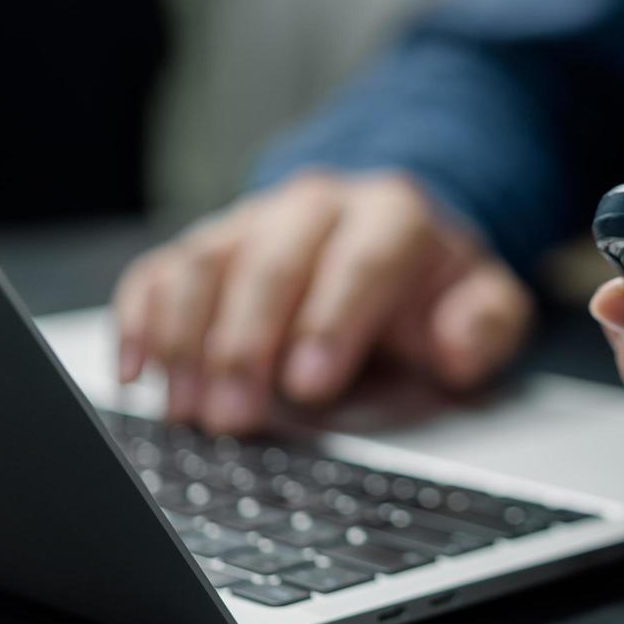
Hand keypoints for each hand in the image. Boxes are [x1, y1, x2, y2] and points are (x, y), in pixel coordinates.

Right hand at [114, 170, 533, 433]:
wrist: (392, 238)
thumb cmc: (431, 285)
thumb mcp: (485, 301)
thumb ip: (487, 322)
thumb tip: (456, 345)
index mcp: (392, 215)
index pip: (359, 260)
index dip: (331, 320)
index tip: (309, 383)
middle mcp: (315, 206)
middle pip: (271, 263)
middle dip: (248, 343)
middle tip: (235, 416)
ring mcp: (253, 221)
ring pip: (207, 264)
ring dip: (188, 340)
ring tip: (188, 411)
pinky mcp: (208, 246)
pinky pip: (160, 270)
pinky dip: (139, 318)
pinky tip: (136, 370)